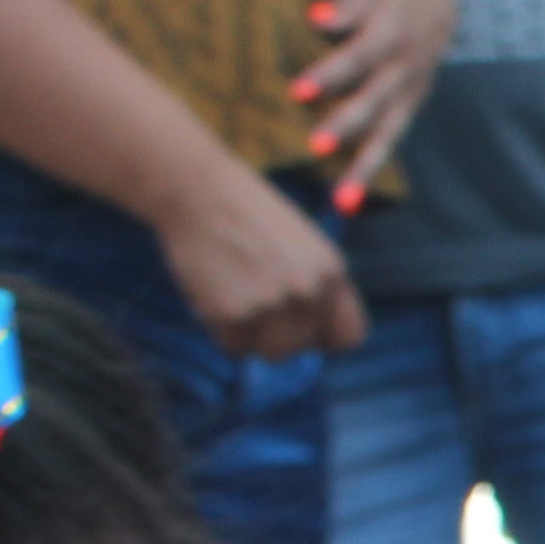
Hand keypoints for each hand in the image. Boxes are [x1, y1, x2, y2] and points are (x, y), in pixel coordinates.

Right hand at [158, 157, 366, 360]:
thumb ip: (317, 286)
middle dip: (280, 333)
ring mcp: (272, 304)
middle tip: (254, 301)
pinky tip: (215, 294)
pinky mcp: (233, 314)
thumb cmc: (247, 216)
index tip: (303, 327)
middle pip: (303, 347)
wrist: (196, 191)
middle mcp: (308, 291)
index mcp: (331, 271)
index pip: (348, 336)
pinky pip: (234, 347)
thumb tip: (317, 333)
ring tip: (237, 297)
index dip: (323, 335)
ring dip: (253, 336)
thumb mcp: (303, 245)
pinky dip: (222, 329)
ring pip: (271, 353)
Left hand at [291, 0, 454, 210]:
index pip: (361, 54)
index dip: (331, 73)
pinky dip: (370, 172)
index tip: (297, 91)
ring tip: (341, 199)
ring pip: (388, 131)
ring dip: (364, 165)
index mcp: (393, 27)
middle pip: (375, 99)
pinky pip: (390, 142)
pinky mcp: (409, 107)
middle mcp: (405, 64)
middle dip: (346, 123)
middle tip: (315, 145)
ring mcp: (410, 90)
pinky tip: (346, 202)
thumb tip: (317, 16)